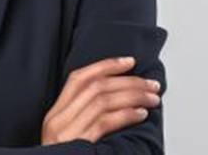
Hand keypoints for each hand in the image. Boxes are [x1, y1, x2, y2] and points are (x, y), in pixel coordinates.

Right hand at [41, 56, 161, 144]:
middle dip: (129, 81)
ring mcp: (66, 132)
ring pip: (103, 100)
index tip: (129, 62)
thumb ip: (83, 119)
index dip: (106, 66)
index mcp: (55, 115)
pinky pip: (105, 122)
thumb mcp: (68, 138)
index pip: (78, 78)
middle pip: (96, 87)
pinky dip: (126, 114)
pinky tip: (141, 114)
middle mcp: (58, 120)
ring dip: (133, 96)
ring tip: (153, 99)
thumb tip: (118, 100)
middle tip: (152, 85)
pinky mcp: (79, 145)